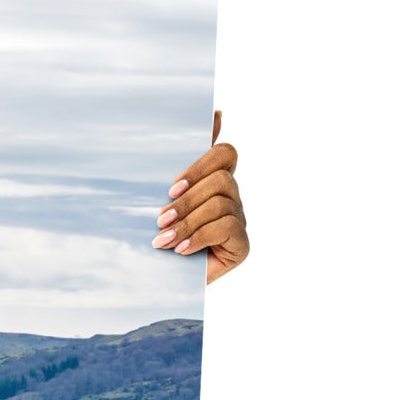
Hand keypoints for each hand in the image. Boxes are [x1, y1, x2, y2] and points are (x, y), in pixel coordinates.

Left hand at [154, 110, 248, 281]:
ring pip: (221, 203)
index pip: (224, 153)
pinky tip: (181, 250)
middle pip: (222, 178)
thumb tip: (207, 118)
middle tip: (160, 219)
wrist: (158, 281)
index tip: (171, 187)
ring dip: (187, 221)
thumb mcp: (158, 201)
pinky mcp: (242, 244)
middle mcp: (231, 196)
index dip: (201, 163)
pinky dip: (199, 237)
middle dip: (186, 199)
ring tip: (163, 240)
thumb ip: (173, 167)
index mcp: (213, 180)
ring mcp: (239, 219)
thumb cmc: (158, 236)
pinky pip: (228, 227)